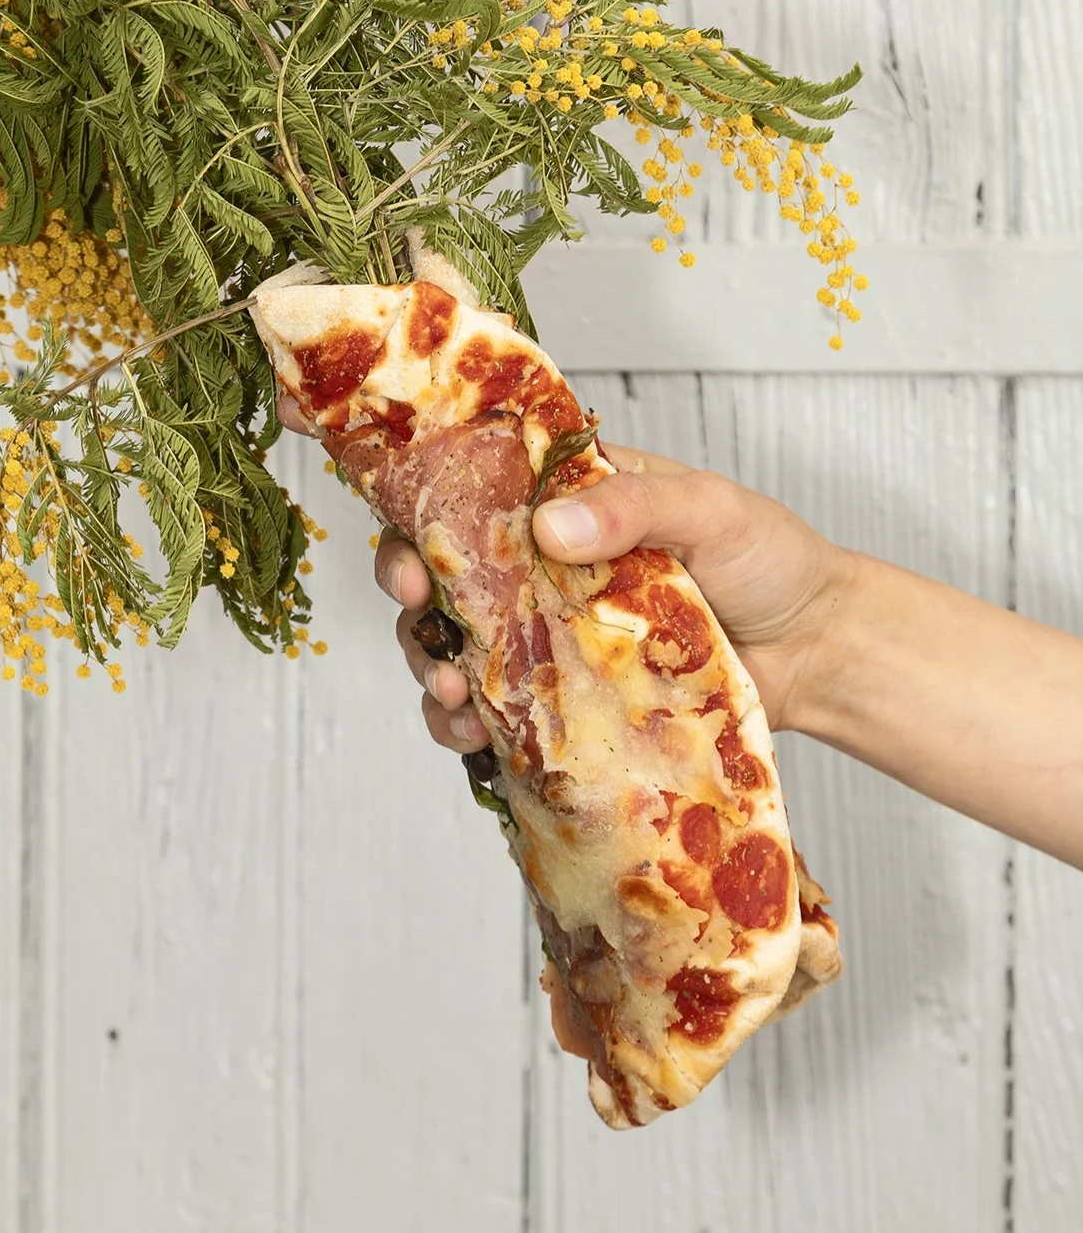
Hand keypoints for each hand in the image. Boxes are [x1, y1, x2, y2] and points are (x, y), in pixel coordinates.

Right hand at [375, 442, 853, 749]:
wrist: (821, 650)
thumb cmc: (771, 560)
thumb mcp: (711, 509)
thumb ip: (635, 508)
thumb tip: (551, 525)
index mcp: (570, 501)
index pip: (475, 496)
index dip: (426, 519)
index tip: (413, 553)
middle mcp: (546, 567)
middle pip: (447, 575)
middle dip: (412, 598)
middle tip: (417, 613)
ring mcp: (554, 638)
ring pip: (459, 647)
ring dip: (433, 667)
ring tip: (451, 694)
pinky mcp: (572, 702)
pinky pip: (502, 716)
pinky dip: (470, 728)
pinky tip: (471, 736)